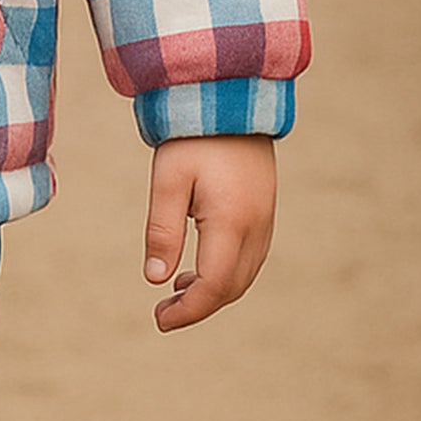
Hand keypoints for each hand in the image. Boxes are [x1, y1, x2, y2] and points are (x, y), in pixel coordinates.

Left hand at [142, 135, 275, 332]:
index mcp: (232, 222)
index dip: (188, 311)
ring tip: (176, 291)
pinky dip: (227, 273)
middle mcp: (256, 226)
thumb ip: (162, 231)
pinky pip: (251, 257)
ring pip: (245, 275)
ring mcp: (266, 219)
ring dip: (214, 292)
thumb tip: (155, 279)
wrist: (230, 99)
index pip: (214, 287)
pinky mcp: (265, 210)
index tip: (159, 320)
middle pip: (232, 288)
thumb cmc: (192, 138)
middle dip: (199, 307)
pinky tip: (198, 269)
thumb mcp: (167, 182)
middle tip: (162, 312)